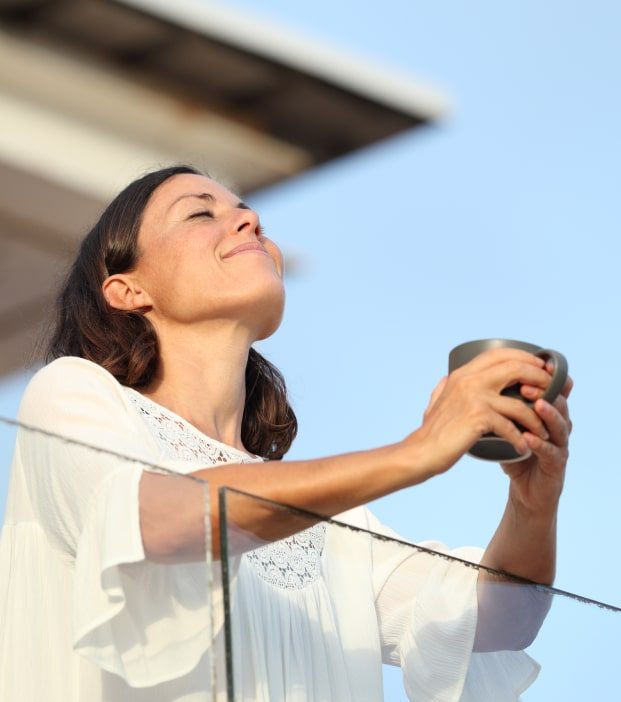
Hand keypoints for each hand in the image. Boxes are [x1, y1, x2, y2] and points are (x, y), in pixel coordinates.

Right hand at [408, 348, 553, 476]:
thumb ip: (442, 388)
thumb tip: (446, 378)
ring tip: (542, 431)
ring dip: (536, 418)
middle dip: (539, 378)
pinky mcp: (479, 418)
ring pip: (519, 402)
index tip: (540, 367)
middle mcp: (469, 380)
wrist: (421, 452)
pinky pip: (511, 426)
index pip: (499, 354)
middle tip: (551, 391)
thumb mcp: (435, 402)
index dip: (524, 357)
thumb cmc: (430, 432)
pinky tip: (523, 448)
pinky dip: (520, 439)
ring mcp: (474, 398)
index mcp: (462, 374)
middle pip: (515, 368)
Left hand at [501, 370, 572, 516]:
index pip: (551, 388)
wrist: (525, 490)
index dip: (543, 377)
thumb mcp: (504, 425)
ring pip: (561, 425)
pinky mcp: (557, 465)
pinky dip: (541, 444)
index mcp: (546, 411)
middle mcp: (557, 424)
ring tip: (536, 406)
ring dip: (548, 414)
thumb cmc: (515, 454)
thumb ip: (493, 404)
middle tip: (527, 385)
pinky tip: (529, 439)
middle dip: (544, 391)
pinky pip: (552, 452)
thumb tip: (466, 379)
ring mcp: (560, 444)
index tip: (528, 366)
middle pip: (559, 402)